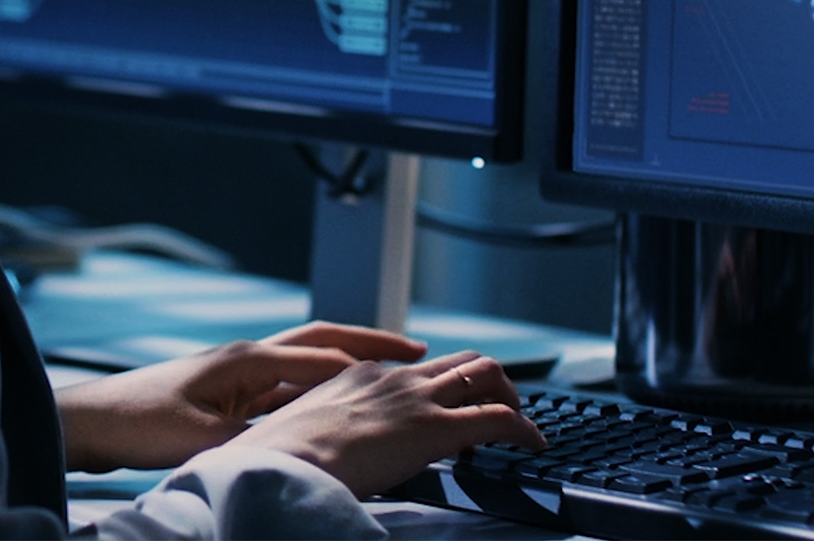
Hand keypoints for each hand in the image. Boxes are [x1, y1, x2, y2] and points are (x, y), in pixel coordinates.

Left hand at [57, 322, 428, 471]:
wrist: (95, 422)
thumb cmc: (141, 423)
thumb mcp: (206, 438)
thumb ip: (258, 438)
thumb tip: (305, 443)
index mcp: (245, 360)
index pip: (320, 355)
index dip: (368, 362)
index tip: (414, 366)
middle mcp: (245, 357)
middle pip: (318, 342)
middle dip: (366, 344)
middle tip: (414, 350)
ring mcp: (236, 373)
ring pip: (304, 361)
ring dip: (345, 362)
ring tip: (389, 370)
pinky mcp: (227, 393)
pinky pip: (286, 384)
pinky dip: (318, 386)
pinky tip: (337, 400)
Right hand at [232, 349, 546, 497]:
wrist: (287, 458)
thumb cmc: (287, 451)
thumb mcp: (308, 426)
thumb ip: (333, 425)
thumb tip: (333, 445)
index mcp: (361, 374)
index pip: (417, 367)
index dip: (442, 385)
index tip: (448, 405)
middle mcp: (395, 377)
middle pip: (460, 359)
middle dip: (489, 380)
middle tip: (499, 406)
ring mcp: (417, 399)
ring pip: (485, 374)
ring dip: (510, 396)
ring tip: (519, 423)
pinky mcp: (437, 429)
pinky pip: (497, 419)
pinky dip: (523, 429)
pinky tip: (532, 444)